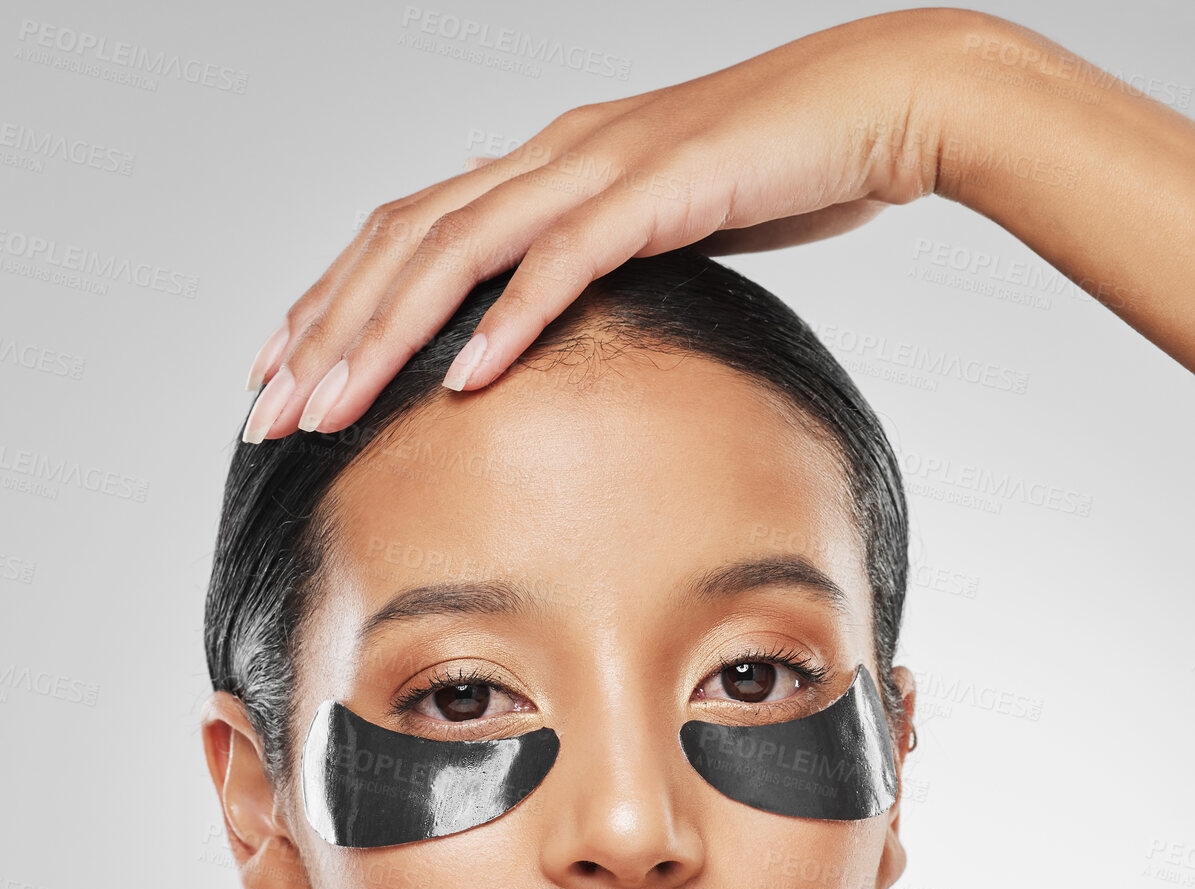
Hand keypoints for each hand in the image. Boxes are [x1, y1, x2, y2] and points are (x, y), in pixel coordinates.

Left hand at [240, 9, 955, 438]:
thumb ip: (596, 265)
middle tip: (268, 413)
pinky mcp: (661, 191)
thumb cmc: (781, 172)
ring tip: (328, 406)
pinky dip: (509, 320)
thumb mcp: (662, 227)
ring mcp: (601, 167)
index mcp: (543, 166)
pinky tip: (461, 379)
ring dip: (383, 333)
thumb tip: (547, 325)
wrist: (884, 103)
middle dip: (323, 330)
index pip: (404, 234)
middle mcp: (551, 156)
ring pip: (458, 250)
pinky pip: (568, 261)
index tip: (282, 375)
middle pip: (401, 242)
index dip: (331, 304)